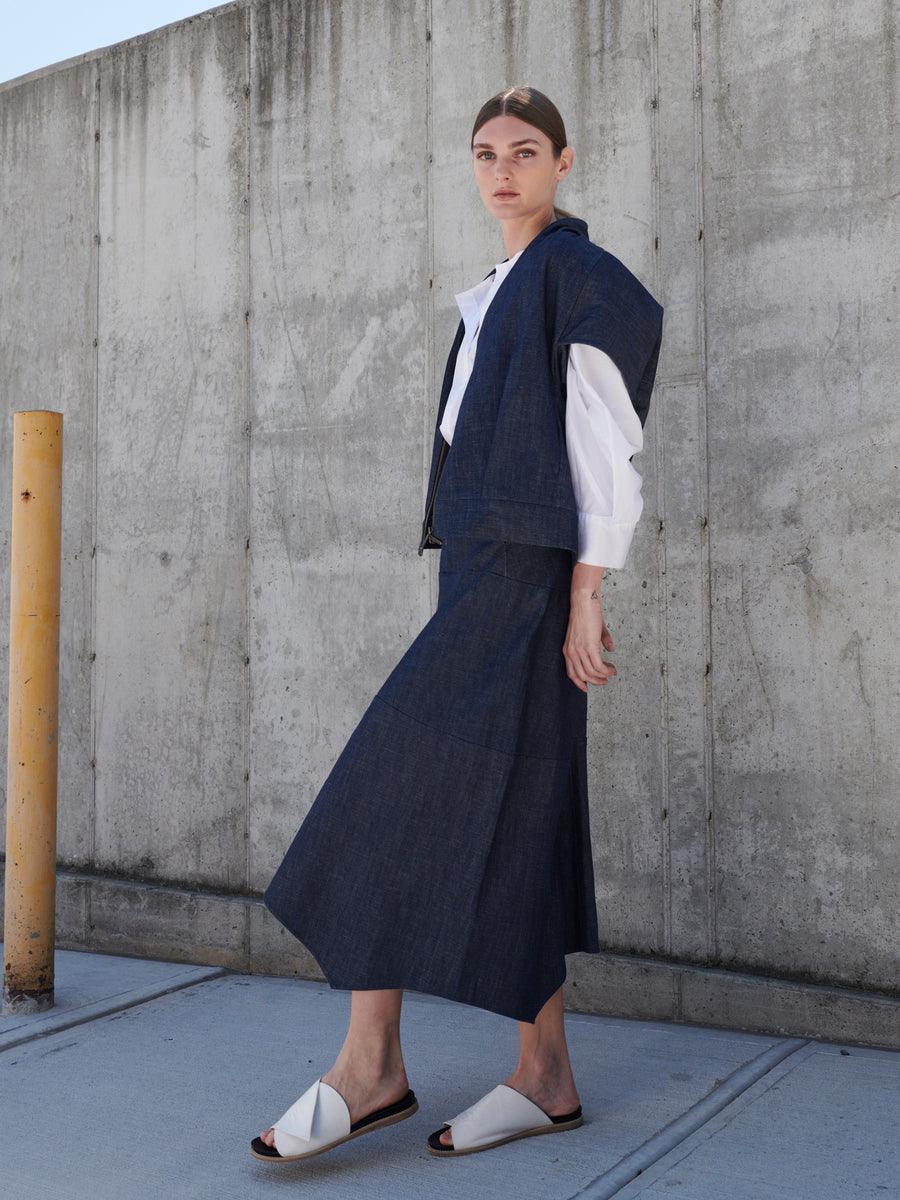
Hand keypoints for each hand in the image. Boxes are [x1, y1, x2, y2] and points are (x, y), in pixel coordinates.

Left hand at [563, 562, 616, 693]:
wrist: (584, 602)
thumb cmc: (587, 613)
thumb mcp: (592, 630)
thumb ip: (601, 641)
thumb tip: (611, 649)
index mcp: (567, 650)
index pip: (571, 673)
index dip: (579, 683)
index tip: (587, 688)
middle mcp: (571, 653)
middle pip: (582, 676)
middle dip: (595, 682)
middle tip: (606, 681)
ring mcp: (579, 651)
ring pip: (592, 673)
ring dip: (604, 676)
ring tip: (612, 672)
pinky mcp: (589, 647)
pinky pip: (598, 667)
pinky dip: (606, 670)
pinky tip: (612, 669)